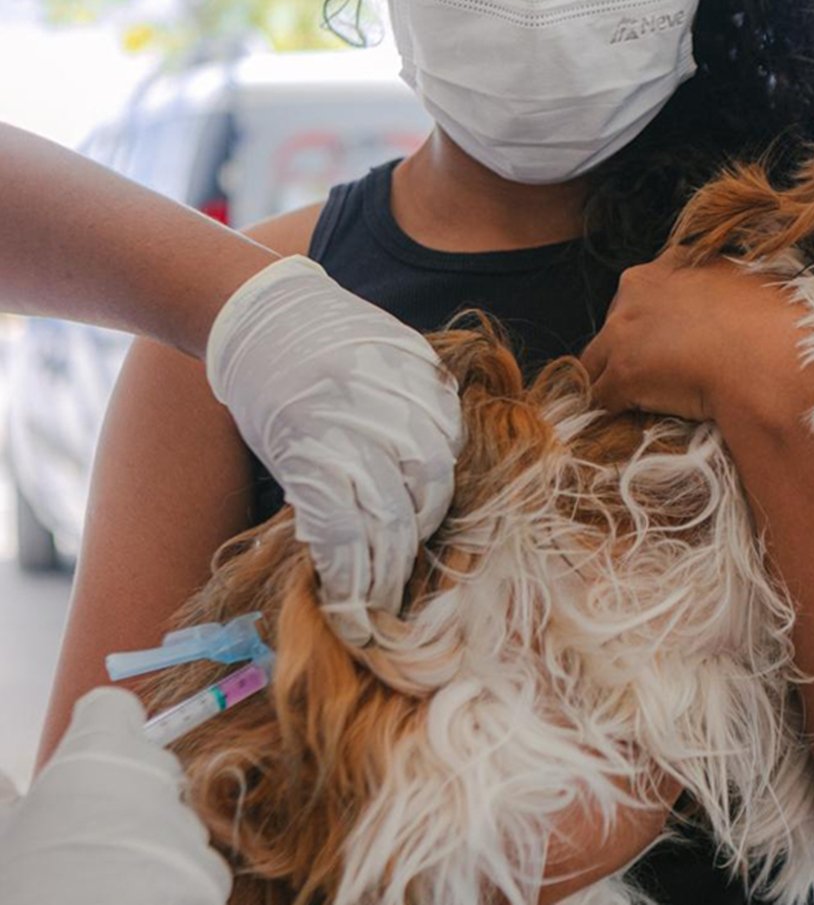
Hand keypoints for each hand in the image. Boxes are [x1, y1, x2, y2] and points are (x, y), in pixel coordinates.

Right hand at [0, 688, 231, 904]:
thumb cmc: (22, 888)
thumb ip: (1, 796)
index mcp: (97, 752)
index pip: (113, 709)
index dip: (99, 729)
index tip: (80, 760)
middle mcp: (151, 773)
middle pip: (146, 767)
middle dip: (121, 796)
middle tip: (80, 841)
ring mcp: (184, 821)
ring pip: (169, 819)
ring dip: (144, 842)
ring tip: (102, 884)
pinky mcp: (208, 869)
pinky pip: (191, 865)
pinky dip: (169, 883)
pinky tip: (136, 901)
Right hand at [206, 255, 463, 645]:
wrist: (259, 318)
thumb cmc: (327, 341)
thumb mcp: (389, 355)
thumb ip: (419, 405)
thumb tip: (435, 477)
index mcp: (422, 382)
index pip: (447, 457)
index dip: (438, 504)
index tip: (429, 534)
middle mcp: (391, 408)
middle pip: (428, 491)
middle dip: (419, 540)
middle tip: (408, 573)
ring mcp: (348, 435)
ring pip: (388, 518)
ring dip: (388, 569)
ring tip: (381, 601)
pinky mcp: (305, 459)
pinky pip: (339, 528)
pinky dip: (347, 569)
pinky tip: (347, 594)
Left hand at [579, 246, 810, 423]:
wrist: (769, 357)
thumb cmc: (773, 323)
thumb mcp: (745, 282)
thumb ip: (720, 283)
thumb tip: (729, 295)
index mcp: (669, 264)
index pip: (639, 293)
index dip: (651, 324)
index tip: (666, 344)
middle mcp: (636, 290)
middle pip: (613, 326)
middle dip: (628, 350)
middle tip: (656, 377)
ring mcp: (623, 333)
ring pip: (596, 363)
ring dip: (614, 382)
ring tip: (636, 404)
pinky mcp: (622, 373)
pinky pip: (600, 397)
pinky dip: (614, 410)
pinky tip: (631, 421)